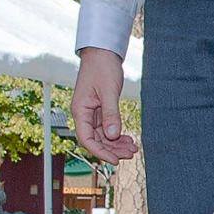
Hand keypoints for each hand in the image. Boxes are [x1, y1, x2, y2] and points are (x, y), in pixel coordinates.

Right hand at [72, 47, 138, 161]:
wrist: (103, 53)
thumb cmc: (102, 68)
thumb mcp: (109, 91)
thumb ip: (111, 114)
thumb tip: (113, 136)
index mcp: (80, 111)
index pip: (86, 139)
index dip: (100, 152)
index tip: (115, 160)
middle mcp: (84, 114)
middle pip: (95, 140)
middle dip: (112, 149)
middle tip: (130, 154)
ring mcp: (91, 113)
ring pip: (102, 136)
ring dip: (116, 144)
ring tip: (132, 148)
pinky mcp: (99, 110)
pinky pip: (107, 128)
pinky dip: (117, 134)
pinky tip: (128, 139)